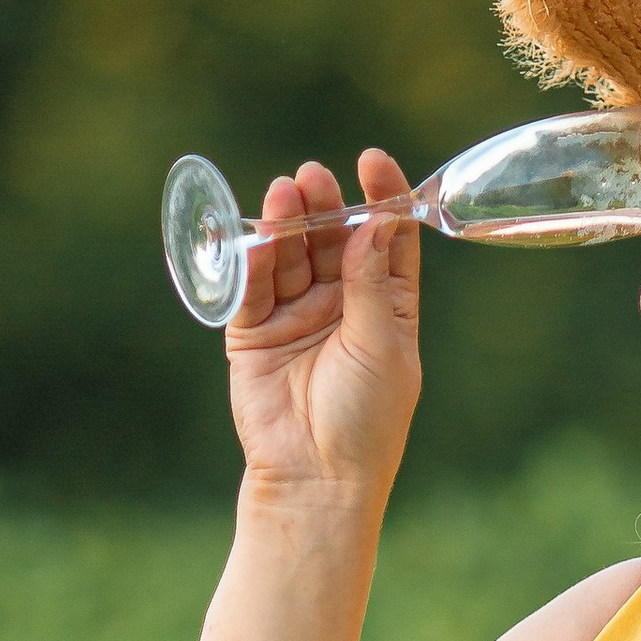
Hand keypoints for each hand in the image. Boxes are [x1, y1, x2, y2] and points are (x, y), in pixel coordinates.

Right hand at [226, 150, 422, 505]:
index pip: (386, 238)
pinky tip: (255, 241)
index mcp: (388, 307)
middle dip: (324, 206)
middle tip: (313, 178)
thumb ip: (372, 282)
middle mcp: (342, 305)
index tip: (372, 162)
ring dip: (286, 226)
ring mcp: (296, 317)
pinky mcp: (254, 334)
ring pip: (290, 258)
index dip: (381, 198)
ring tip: (282, 195)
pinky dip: (253, 265)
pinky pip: (253, 290)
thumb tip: (376, 222)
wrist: (315, 479)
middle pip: (333, 240)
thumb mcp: (382, 344)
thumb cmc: (365, 421)